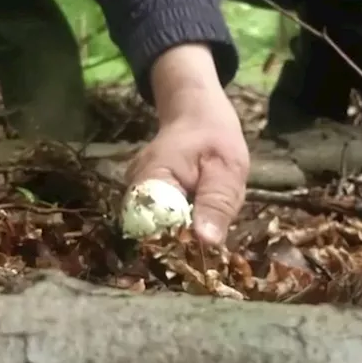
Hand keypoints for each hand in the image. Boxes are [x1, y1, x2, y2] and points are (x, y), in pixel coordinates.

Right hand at [128, 44, 249, 245]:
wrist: (196, 116)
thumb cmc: (215, 138)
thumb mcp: (227, 169)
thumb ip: (216, 203)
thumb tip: (207, 242)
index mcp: (150, 181)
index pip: (156, 231)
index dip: (182, 245)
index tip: (207, 244)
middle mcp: (134, 192)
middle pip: (155, 235)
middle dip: (188, 239)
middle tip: (215, 224)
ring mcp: (135, 197)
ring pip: (161, 231)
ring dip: (188, 231)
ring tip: (210, 214)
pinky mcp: (143, 201)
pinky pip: (163, 223)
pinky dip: (184, 223)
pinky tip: (199, 211)